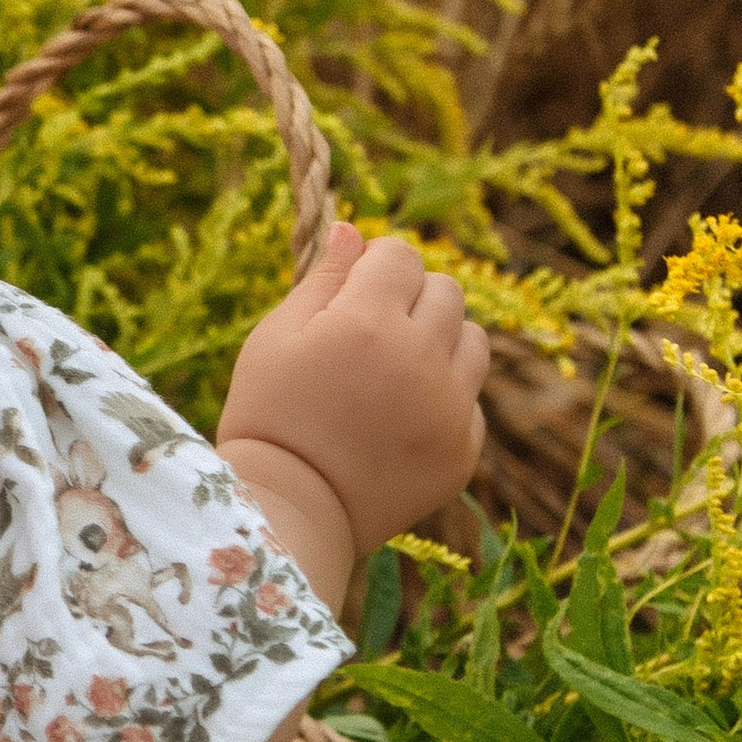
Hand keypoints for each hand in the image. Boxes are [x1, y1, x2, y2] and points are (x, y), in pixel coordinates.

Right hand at [218, 223, 489, 580]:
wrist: (288, 510)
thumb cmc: (268, 415)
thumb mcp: (274, 339)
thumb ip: (321, 280)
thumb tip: (354, 231)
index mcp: (367, 321)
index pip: (400, 254)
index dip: (375, 266)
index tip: (353, 291)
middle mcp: (420, 358)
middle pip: (446, 289)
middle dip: (412, 298)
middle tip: (370, 333)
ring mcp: (449, 407)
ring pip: (473, 339)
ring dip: (440, 342)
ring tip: (394, 372)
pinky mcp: (463, 448)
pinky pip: (471, 398)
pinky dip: (444, 398)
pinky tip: (399, 418)